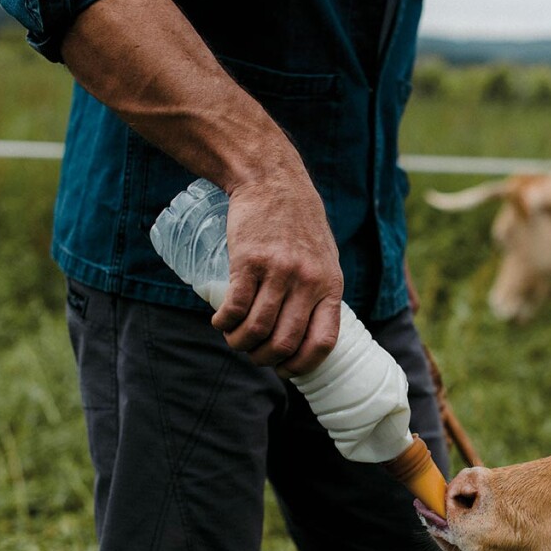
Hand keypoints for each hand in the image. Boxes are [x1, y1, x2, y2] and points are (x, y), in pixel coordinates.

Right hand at [210, 158, 343, 376]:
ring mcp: (279, 271)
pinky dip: (224, 323)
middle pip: (284, 342)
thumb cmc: (299, 224)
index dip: (302, 365)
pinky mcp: (249, 260)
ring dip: (239, 343)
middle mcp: (307, 281)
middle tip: (252, 353)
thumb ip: (320, 292)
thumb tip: (307, 334)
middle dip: (264, 358)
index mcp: (330, 286)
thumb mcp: (325, 258)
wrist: (273, 180)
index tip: (285, 369)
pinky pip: (235, 307)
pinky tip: (220, 322)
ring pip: (256, 328)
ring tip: (234, 338)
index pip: (322, 342)